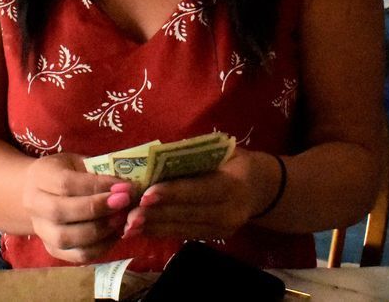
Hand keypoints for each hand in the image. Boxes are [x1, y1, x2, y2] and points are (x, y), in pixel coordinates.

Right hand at [21, 153, 133, 262]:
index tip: (124, 187)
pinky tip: (115, 233)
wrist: (37, 192)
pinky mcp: (52, 249)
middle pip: (61, 212)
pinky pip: (77, 256)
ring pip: (67, 239)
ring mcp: (42, 231)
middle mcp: (35, 205)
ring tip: (122, 219)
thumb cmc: (64, 172)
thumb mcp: (78, 162)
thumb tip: (127, 186)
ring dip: (100, 231)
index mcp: (40, 177)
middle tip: (124, 203)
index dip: (96, 186)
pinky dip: (100, 248)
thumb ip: (98, 172)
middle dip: (97, 209)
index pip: (65, 184)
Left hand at [122, 149, 277, 240]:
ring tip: (127, 225)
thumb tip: (155, 157)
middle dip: (155, 215)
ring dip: (153, 226)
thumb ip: (193, 156)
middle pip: (187, 214)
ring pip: (182, 228)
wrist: (261, 188)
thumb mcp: (221, 152)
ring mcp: (221, 230)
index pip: (198, 190)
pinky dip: (160, 231)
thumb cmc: (235, 161)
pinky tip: (141, 228)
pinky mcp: (212, 237)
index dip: (172, 194)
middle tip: (127, 214)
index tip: (145, 195)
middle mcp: (228, 212)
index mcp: (232, 186)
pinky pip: (183, 234)